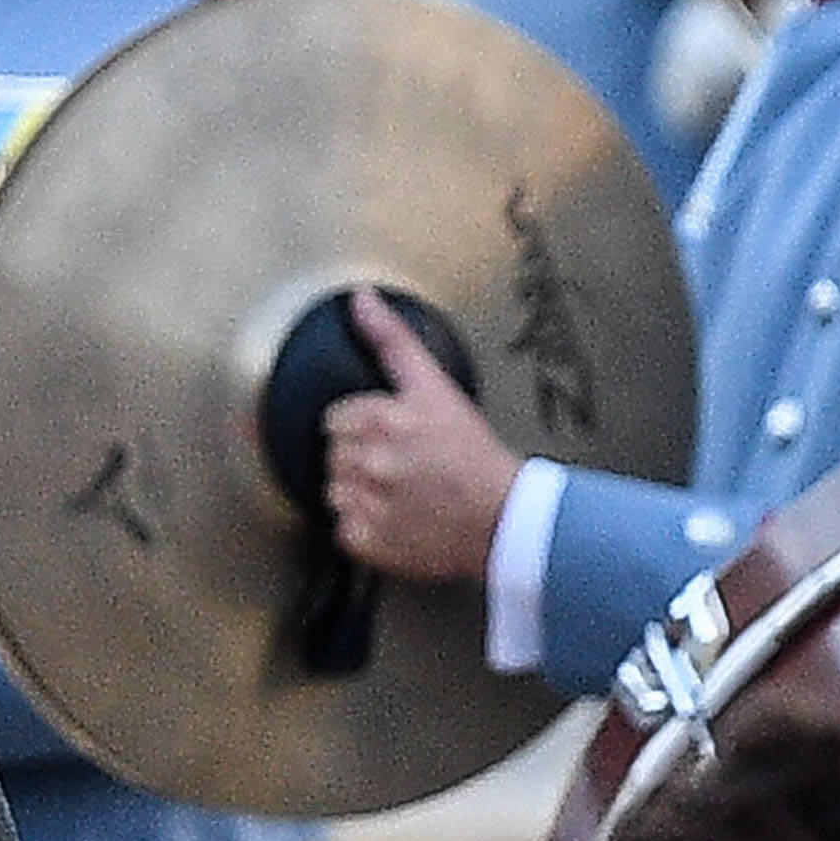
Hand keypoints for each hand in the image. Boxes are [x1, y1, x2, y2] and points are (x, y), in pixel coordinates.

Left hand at [320, 289, 522, 583]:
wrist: (505, 519)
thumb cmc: (476, 457)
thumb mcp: (435, 386)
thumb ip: (392, 339)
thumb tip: (362, 300)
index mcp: (380, 420)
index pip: (336, 419)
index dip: (364, 426)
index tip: (395, 436)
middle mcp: (370, 462)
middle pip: (334, 455)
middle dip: (360, 457)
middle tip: (402, 464)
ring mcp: (367, 504)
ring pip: (335, 491)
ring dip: (359, 492)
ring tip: (401, 491)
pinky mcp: (368, 540)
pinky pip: (344, 529)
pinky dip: (364, 528)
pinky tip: (396, 518)